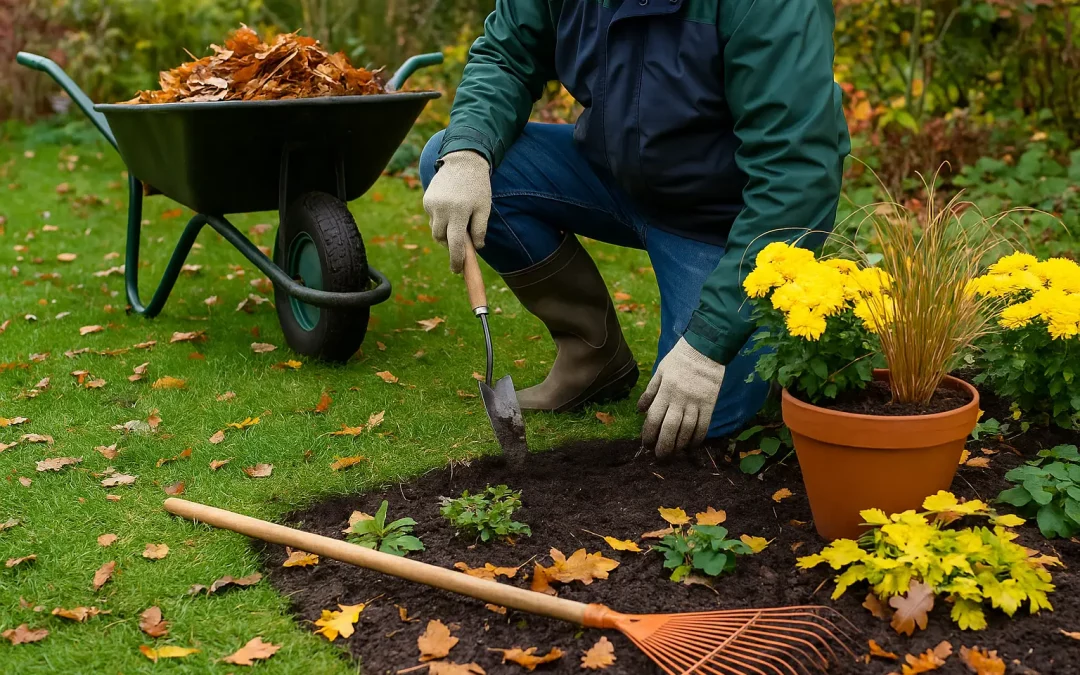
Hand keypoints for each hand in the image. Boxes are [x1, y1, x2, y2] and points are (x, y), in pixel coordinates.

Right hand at [423, 150, 490, 272]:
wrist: (463, 160)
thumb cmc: (477, 186)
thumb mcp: (484, 208)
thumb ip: (480, 229)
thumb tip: (476, 249)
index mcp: (459, 212)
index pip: (456, 244)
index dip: (457, 260)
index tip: (457, 270)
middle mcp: (442, 209)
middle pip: (441, 239)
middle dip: (450, 245)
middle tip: (461, 241)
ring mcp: (431, 204)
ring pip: (435, 230)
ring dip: (445, 232)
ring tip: (458, 220)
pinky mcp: (426, 200)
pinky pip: (432, 218)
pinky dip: (441, 219)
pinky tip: (450, 208)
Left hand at [638, 338, 724, 457]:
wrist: (704, 349)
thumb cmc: (679, 359)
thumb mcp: (659, 371)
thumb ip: (650, 392)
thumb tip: (639, 410)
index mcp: (664, 391)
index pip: (654, 418)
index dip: (649, 434)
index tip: (646, 445)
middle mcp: (679, 399)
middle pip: (669, 428)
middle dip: (663, 446)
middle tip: (659, 456)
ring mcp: (695, 403)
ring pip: (687, 430)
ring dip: (679, 446)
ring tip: (674, 454)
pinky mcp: (709, 404)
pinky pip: (703, 426)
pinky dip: (697, 439)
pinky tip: (691, 447)